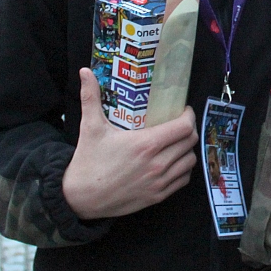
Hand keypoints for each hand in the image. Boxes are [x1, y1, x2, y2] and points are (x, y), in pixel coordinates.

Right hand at [62, 68, 198, 219]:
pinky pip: (183, 180)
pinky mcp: (158, 196)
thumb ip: (90, 97)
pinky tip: (173, 162)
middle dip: (188, 129)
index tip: (183, 111)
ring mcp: (159, 182)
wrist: (80, 198)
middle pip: (190, 141)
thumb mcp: (91, 127)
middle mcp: (157, 164)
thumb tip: (85, 72)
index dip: (188, 116)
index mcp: (146, 144)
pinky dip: (182, 169)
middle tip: (180, 124)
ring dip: (187, 150)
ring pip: (190, 161)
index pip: (184, 127)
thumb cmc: (88, 161)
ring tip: (177, 143)